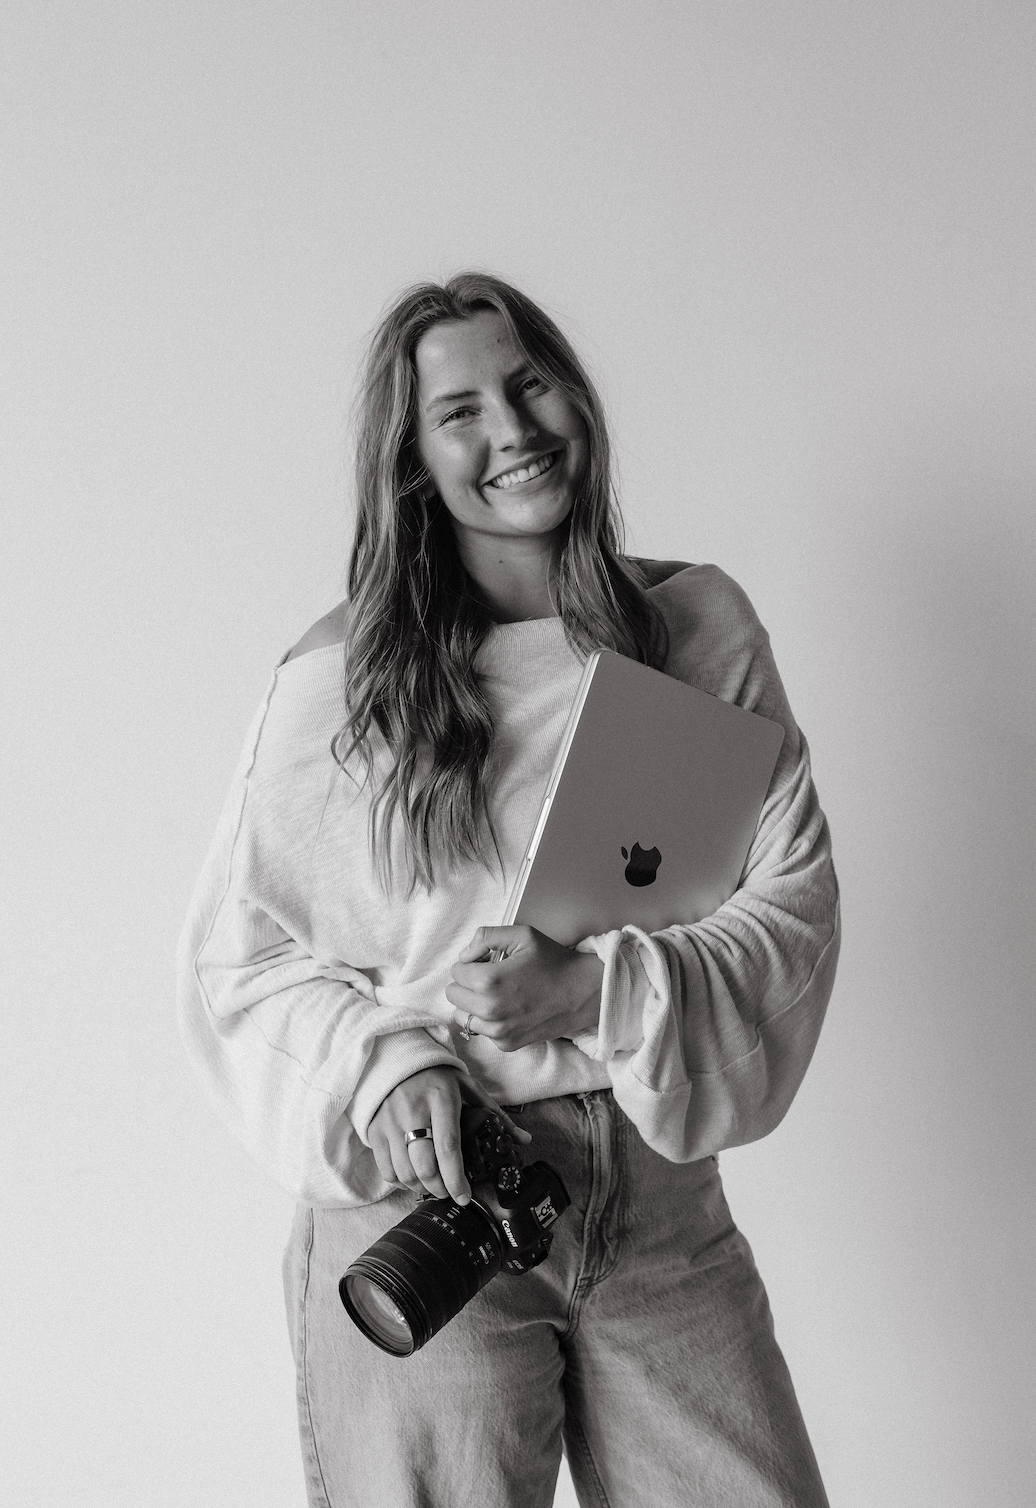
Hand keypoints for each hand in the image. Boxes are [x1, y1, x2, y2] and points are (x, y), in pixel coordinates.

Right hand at [367, 1066, 531, 1204]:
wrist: (396, 1059)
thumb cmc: (437, 1077)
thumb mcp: (468, 1087)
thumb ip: (495, 1114)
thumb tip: (525, 1139)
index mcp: (441, 1100)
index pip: (448, 1148)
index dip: (456, 1179)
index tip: (465, 1196)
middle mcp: (413, 1112)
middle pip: (424, 1166)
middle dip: (440, 1188)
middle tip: (449, 1191)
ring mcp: (390, 1123)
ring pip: (405, 1173)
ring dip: (421, 1187)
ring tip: (433, 1184)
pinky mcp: (375, 1131)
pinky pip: (387, 1170)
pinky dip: (401, 1182)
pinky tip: (413, 1177)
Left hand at [446, 925, 603, 1052]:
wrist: (583, 992)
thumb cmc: (554, 962)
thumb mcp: (522, 935)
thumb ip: (485, 937)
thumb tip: (465, 956)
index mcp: (489, 980)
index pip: (456, 971)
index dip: (472, 963)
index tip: (489, 962)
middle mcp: (490, 1010)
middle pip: (454, 994)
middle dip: (468, 983)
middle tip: (492, 977)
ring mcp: (498, 1031)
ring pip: (462, 1016)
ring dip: (473, 1004)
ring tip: (497, 994)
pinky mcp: (507, 1044)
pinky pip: (481, 1031)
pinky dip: (488, 1020)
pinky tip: (508, 1009)